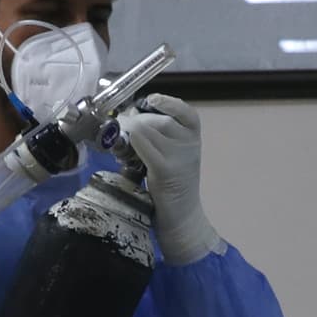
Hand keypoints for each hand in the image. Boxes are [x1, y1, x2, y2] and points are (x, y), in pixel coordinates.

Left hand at [119, 95, 221, 264]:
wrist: (181, 217)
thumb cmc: (171, 185)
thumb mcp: (172, 154)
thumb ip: (158, 135)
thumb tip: (129, 116)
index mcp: (193, 138)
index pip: (186, 112)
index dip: (168, 103)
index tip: (152, 100)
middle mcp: (190, 144)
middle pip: (157, 119)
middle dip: (136, 121)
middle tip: (123, 130)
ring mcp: (179, 156)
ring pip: (146, 128)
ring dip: (130, 133)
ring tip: (126, 147)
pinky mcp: (165, 169)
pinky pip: (141, 144)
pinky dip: (130, 144)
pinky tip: (126, 154)